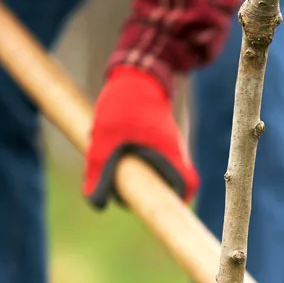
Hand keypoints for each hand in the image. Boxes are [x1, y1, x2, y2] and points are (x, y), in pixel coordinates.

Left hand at [84, 66, 198, 208]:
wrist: (135, 73)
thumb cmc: (123, 105)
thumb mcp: (103, 141)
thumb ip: (98, 172)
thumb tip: (95, 204)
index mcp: (169, 153)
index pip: (188, 185)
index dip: (179, 201)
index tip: (161, 209)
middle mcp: (174, 151)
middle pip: (171, 183)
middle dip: (149, 192)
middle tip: (125, 192)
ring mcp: (168, 144)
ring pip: (160, 170)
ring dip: (141, 176)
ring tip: (116, 171)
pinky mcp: (159, 138)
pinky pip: (153, 158)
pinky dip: (138, 163)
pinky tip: (118, 153)